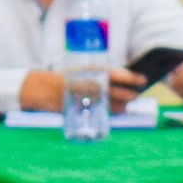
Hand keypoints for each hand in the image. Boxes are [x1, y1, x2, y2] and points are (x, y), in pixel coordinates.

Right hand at [14, 69, 146, 113]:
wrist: (39, 88)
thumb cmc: (64, 78)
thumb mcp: (80, 72)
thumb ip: (97, 77)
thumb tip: (119, 82)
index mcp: (89, 70)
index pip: (114, 73)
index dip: (130, 77)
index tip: (142, 79)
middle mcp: (88, 83)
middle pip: (114, 91)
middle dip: (128, 94)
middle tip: (137, 95)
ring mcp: (84, 97)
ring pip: (108, 103)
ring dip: (121, 105)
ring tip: (129, 105)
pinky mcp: (79, 109)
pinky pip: (99, 111)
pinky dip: (110, 112)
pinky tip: (118, 112)